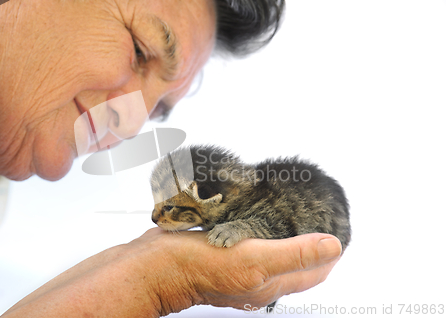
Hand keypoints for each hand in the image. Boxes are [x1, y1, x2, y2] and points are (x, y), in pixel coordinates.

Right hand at [139, 228, 342, 313]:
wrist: (159, 264)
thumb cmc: (201, 267)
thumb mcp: (255, 259)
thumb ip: (296, 254)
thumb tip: (332, 246)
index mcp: (272, 282)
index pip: (315, 271)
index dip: (330, 253)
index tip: (339, 231)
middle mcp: (259, 278)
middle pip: (297, 262)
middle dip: (312, 242)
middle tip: (321, 218)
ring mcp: (242, 266)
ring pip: (275, 251)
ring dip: (287, 235)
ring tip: (297, 215)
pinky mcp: (226, 253)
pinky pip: (253, 242)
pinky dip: (263, 230)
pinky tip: (260, 216)